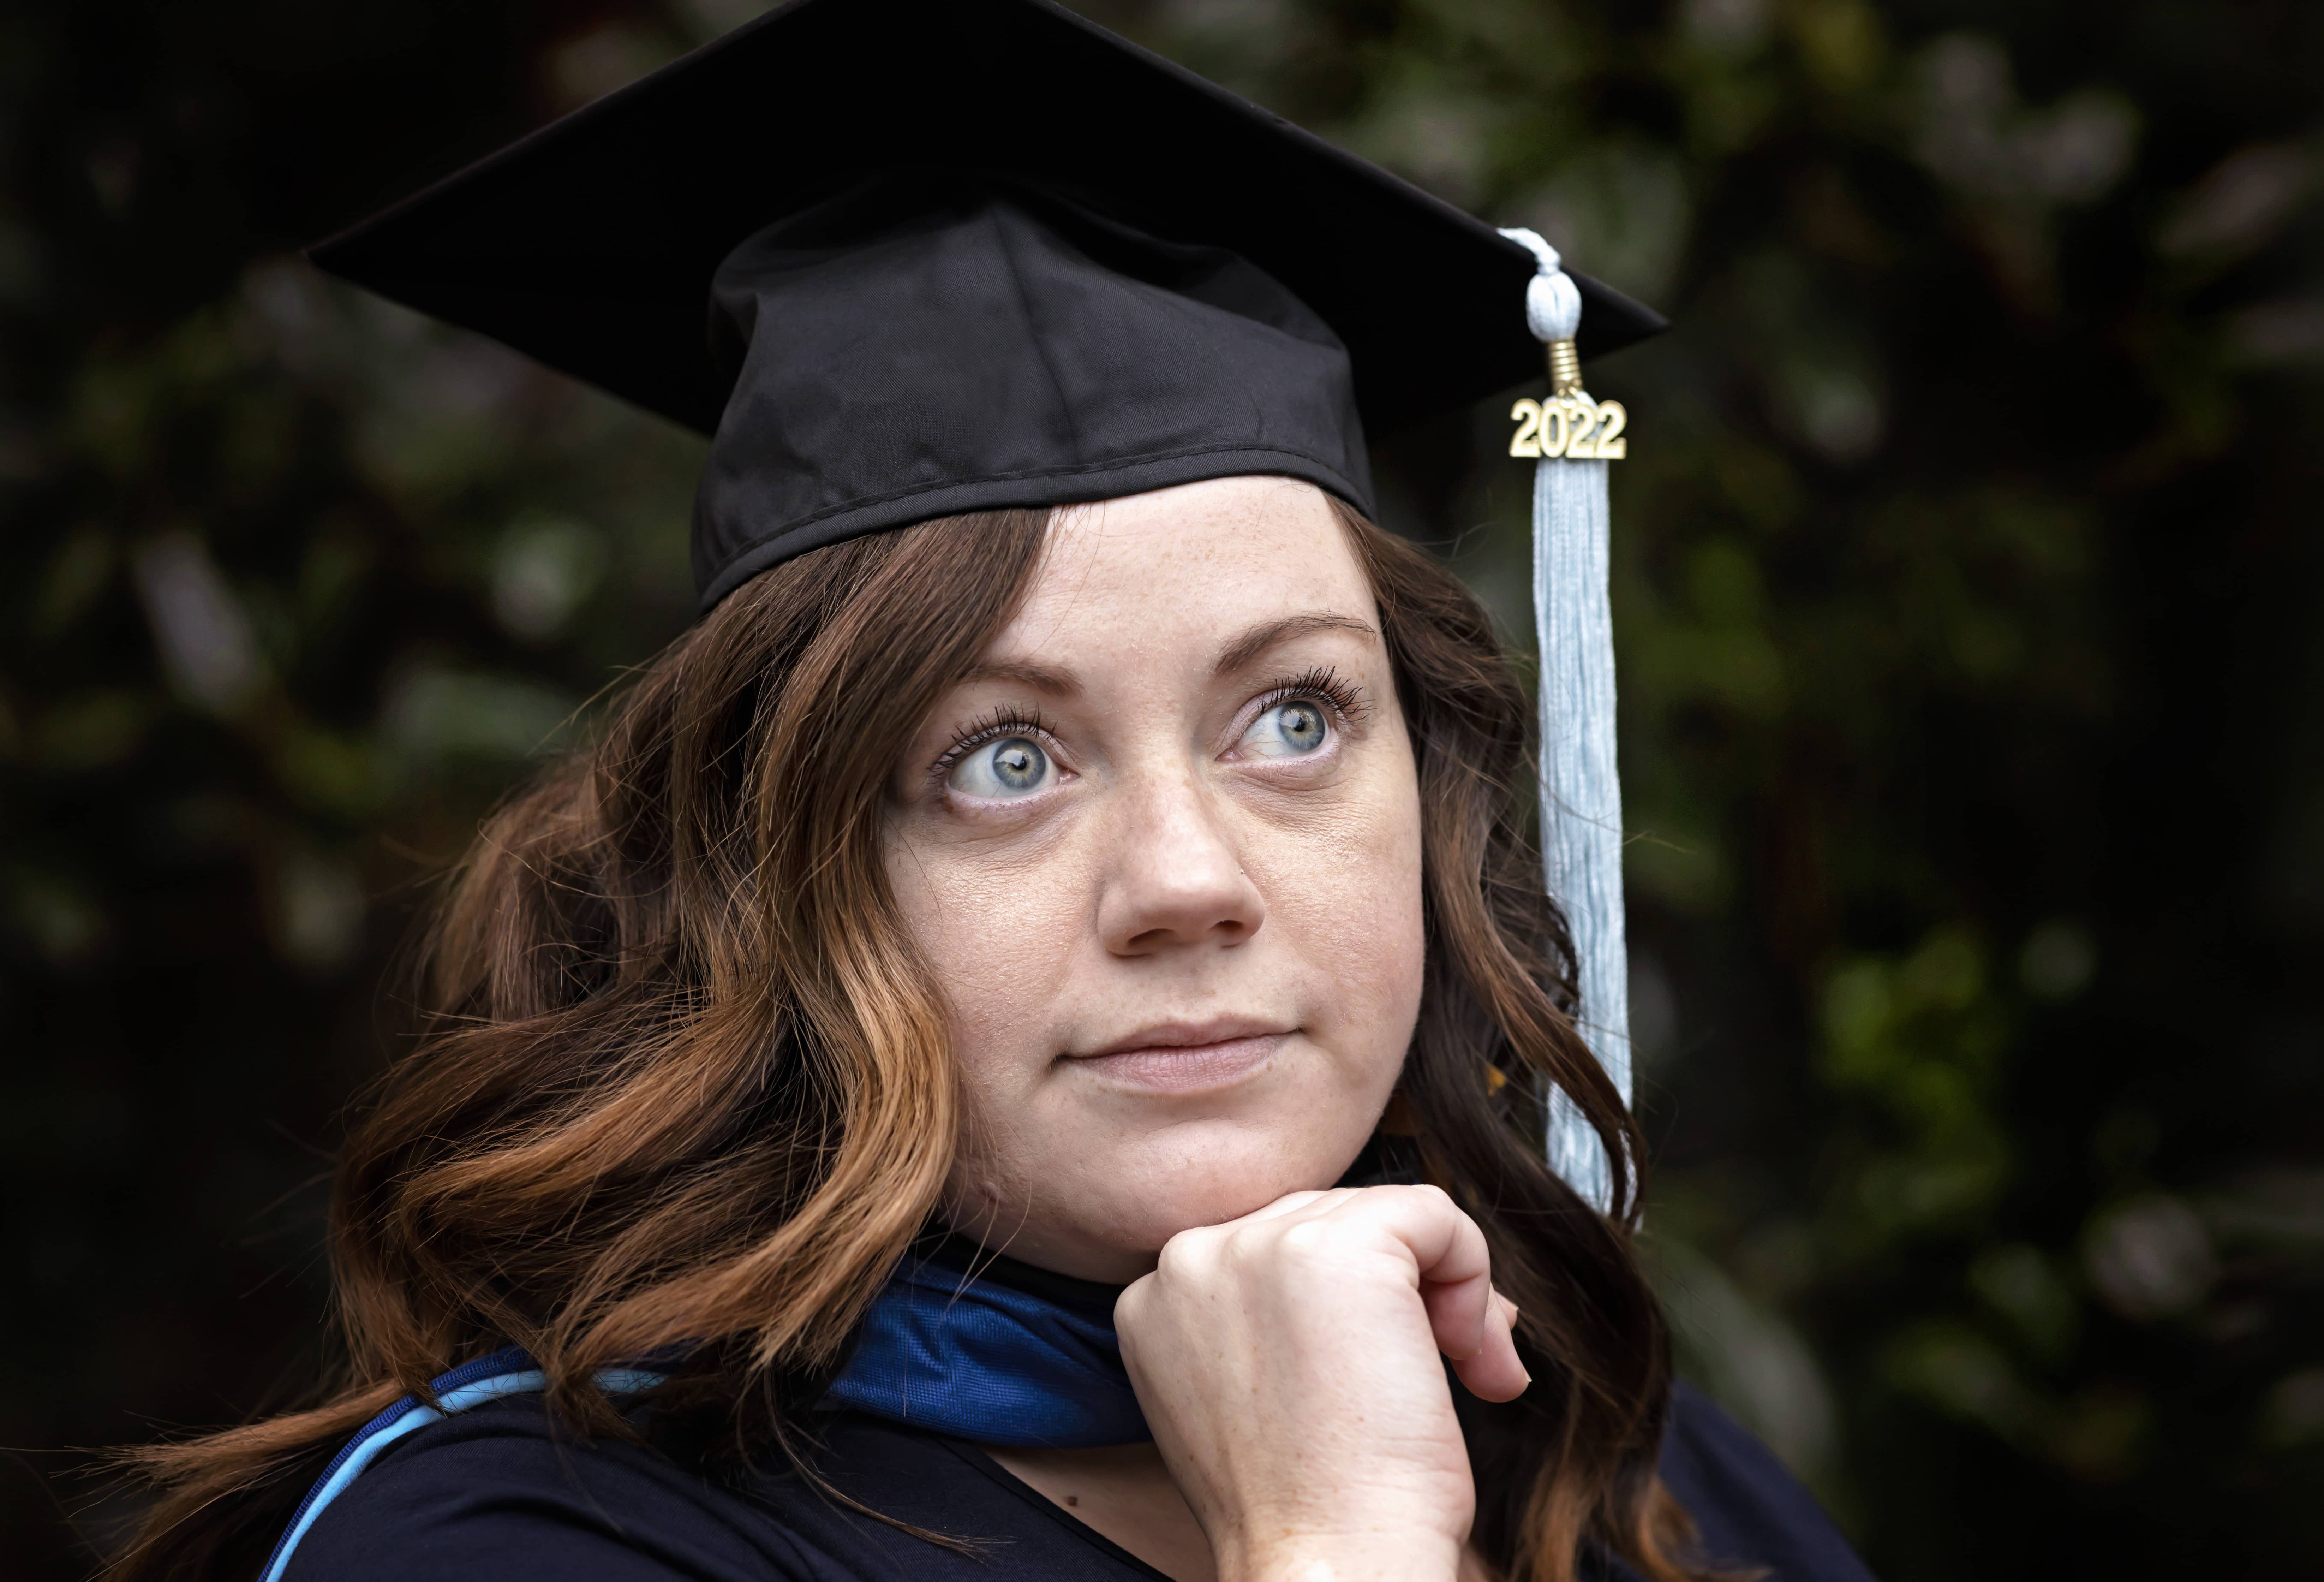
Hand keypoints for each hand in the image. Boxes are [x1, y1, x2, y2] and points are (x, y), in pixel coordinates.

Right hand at [1113, 1185, 1528, 1581]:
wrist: (1326, 1562)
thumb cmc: (1310, 1508)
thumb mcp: (1253, 1396)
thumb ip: (1278, 1320)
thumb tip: (1392, 1277)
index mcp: (1158, 1298)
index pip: (1273, 1248)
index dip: (1348, 1304)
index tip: (1379, 1375)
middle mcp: (1190, 1257)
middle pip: (1328, 1220)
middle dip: (1402, 1293)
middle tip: (1447, 1374)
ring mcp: (1256, 1244)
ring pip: (1384, 1216)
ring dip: (1443, 1292)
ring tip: (1467, 1372)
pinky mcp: (1335, 1244)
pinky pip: (1435, 1214)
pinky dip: (1473, 1273)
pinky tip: (1473, 1357)